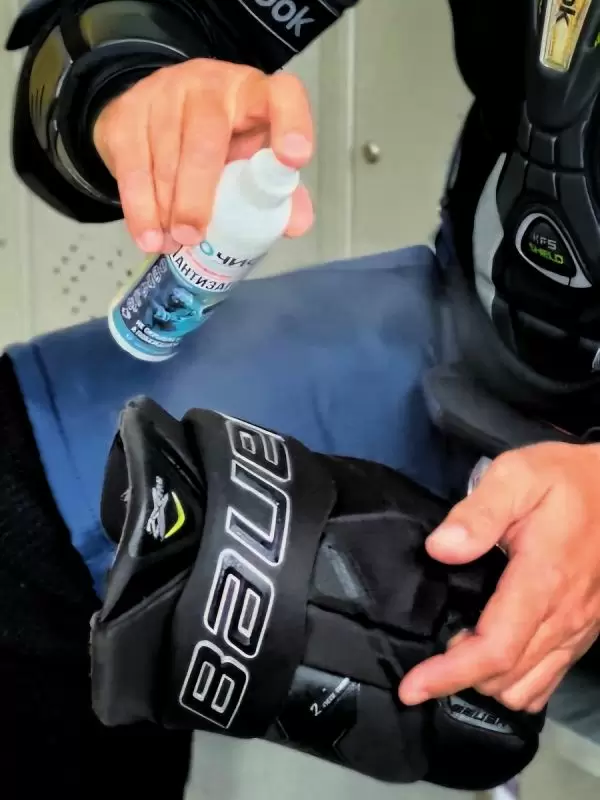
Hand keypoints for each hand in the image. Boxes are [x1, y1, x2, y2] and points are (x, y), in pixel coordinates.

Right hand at [93, 59, 313, 252]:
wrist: (154, 118)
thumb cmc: (221, 144)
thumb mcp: (252, 162)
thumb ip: (279, 192)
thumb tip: (295, 225)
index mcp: (254, 94)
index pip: (281, 94)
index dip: (291, 123)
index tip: (294, 160)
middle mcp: (211, 84)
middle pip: (206, 133)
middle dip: (198, 192)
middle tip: (194, 237)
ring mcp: (164, 92)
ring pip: (164, 152)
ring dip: (165, 207)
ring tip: (170, 245)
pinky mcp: (127, 111)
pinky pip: (132, 163)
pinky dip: (139, 207)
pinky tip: (148, 236)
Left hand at [398, 442, 599, 712]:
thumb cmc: (565, 479)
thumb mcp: (517, 476)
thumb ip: (477, 513)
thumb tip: (439, 549)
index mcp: (541, 582)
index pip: (493, 649)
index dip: (449, 674)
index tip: (411, 688)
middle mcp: (563, 616)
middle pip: (506, 678)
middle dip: (458, 681)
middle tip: (423, 665)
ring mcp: (578, 628)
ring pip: (528, 686)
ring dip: (486, 684)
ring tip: (452, 661)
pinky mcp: (585, 630)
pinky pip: (550, 678)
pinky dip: (516, 683)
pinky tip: (493, 662)